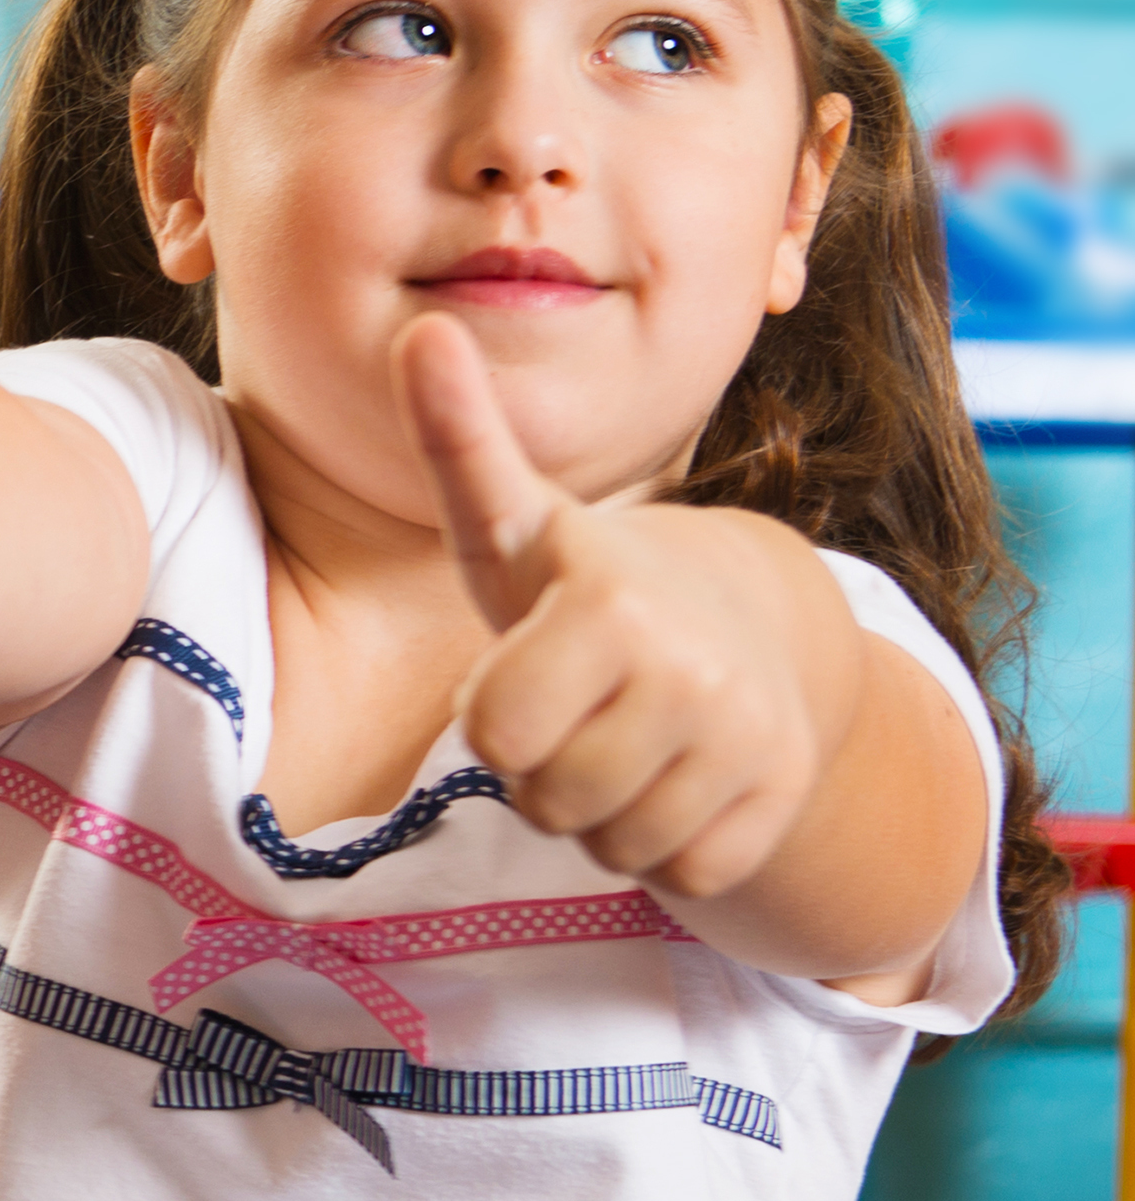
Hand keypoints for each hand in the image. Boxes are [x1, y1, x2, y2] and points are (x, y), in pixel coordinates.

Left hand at [402, 315, 855, 896]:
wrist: (758, 621)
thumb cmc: (587, 584)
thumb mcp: (514, 522)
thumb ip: (459, 439)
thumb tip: (419, 329)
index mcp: (612, 605)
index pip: (492, 731)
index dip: (492, 714)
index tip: (527, 666)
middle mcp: (694, 673)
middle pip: (545, 800)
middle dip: (541, 769)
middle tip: (576, 709)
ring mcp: (749, 742)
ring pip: (610, 843)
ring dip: (597, 808)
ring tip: (622, 736)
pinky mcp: (780, 805)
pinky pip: (676, 872)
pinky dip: (663, 843)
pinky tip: (674, 777)